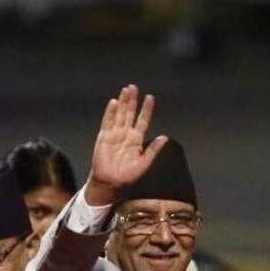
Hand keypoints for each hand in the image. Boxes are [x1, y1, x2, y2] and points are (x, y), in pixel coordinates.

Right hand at [84, 84, 168, 205]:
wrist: (110, 183)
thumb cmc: (127, 176)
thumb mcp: (144, 164)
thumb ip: (153, 151)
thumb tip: (164, 138)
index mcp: (136, 140)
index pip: (142, 120)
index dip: (146, 109)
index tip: (150, 98)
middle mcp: (126, 134)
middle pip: (130, 113)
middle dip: (132, 100)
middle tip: (134, 87)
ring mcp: (114, 134)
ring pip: (119, 114)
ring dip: (122, 102)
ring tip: (126, 90)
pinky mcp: (104, 137)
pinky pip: (107, 122)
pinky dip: (110, 112)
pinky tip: (113, 102)